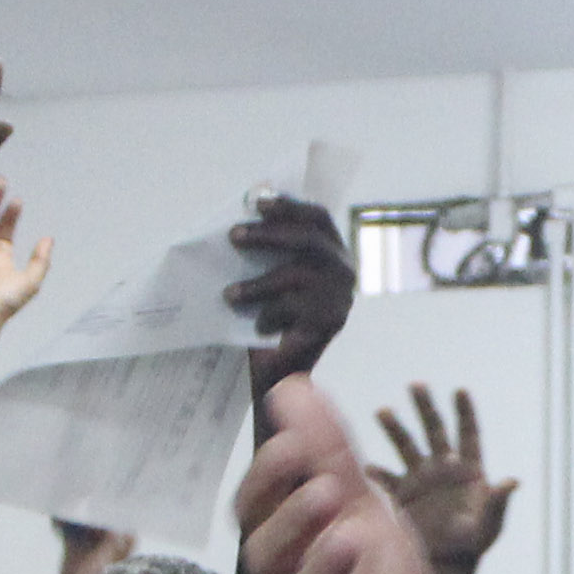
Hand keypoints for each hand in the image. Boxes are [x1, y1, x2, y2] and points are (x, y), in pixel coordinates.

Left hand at [228, 192, 353, 385]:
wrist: (281, 372)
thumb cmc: (272, 315)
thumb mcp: (271, 273)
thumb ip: (267, 245)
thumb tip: (246, 206)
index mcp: (334, 252)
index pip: (317, 218)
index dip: (289, 205)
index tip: (256, 202)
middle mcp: (344, 271)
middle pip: (308, 240)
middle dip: (268, 235)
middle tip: (233, 236)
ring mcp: (341, 297)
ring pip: (295, 275)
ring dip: (257, 283)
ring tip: (229, 295)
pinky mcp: (331, 323)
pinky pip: (293, 308)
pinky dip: (269, 315)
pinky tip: (257, 325)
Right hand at [238, 378, 461, 573]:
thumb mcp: (361, 506)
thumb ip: (329, 453)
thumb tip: (291, 386)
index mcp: (283, 548)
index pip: (251, 511)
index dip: (269, 477)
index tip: (298, 443)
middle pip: (264, 559)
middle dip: (292, 521)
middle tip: (328, 490)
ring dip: (323, 573)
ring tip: (354, 539)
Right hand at [374, 385, 517, 573]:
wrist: (447, 565)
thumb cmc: (472, 545)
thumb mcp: (488, 525)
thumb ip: (498, 502)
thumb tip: (513, 482)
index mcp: (468, 471)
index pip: (468, 434)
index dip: (465, 413)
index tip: (460, 391)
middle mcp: (443, 469)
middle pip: (434, 431)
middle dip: (425, 408)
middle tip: (416, 385)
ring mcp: (421, 480)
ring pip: (407, 446)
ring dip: (395, 428)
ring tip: (383, 410)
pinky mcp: (404, 495)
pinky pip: (388, 478)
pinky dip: (378, 473)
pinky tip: (367, 466)